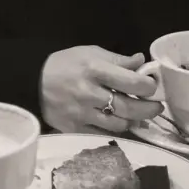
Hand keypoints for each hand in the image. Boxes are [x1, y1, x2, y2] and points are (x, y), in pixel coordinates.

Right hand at [41, 46, 163, 133]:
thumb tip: (142, 62)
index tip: (152, 86)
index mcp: (94, 69)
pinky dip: (114, 130)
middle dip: (149, 108)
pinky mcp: (75, 129)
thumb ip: (117, 60)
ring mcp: (82, 114)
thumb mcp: (90, 53)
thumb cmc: (65, 63)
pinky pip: (104, 135)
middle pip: (129, 107)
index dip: (148, 86)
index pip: (131, 82)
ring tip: (135, 114)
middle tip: (155, 106)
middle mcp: (89, 93)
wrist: (32, 81)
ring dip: (132, 120)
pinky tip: (118, 122)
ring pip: (119, 124)